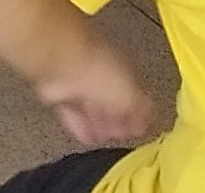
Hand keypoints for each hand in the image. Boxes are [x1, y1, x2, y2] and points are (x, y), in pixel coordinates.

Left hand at [35, 37, 154, 147]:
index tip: (138, 129)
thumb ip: (141, 110)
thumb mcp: (130, 95)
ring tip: (103, 138)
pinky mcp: (58, 90)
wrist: (65, 64)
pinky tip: (85, 136)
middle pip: (110, 101)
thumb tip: (146, 121)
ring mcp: (78, 81)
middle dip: (116, 120)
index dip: (137, 113)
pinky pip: (71, 111)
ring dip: (98, 124)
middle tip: (120, 135)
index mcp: (121, 69)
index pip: (133, 92)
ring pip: (91, 107)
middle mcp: (100, 73)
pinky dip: (79, 125)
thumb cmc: (98, 71)